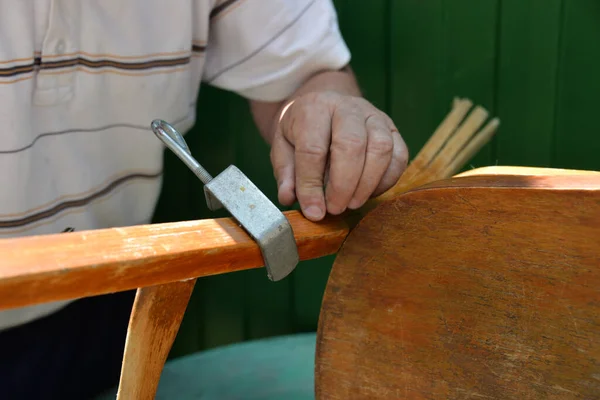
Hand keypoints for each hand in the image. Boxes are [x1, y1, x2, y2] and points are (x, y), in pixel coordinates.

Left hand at [270, 91, 408, 220]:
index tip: (313, 211)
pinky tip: (369, 193)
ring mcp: (374, 116)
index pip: (312, 149)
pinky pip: (399, 156)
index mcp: (314, 108)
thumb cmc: (303, 131)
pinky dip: (386, 181)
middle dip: (343, 185)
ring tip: (352, 204)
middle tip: (335, 209)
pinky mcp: (393, 129)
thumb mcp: (283, 146)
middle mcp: (347, 107)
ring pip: (381, 148)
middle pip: (351, 145)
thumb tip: (289, 197)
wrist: (327, 105)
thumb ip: (285, 173)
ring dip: (367, 184)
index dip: (311, 185)